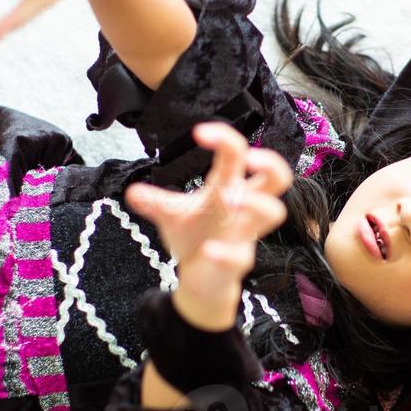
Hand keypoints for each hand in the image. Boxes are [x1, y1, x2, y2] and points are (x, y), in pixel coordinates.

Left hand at [124, 123, 292, 324]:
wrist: (201, 277)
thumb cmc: (195, 237)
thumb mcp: (171, 215)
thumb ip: (155, 202)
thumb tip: (132, 192)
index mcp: (228, 188)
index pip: (237, 153)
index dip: (224, 137)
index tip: (199, 133)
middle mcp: (243, 207)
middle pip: (278, 178)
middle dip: (271, 163)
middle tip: (249, 158)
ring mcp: (244, 233)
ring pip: (273, 213)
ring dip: (256, 204)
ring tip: (228, 201)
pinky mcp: (238, 261)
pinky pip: (240, 256)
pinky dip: (224, 253)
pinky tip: (208, 250)